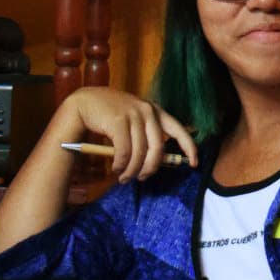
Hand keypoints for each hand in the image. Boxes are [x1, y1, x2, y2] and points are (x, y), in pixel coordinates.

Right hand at [64, 87, 197, 181]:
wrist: (84, 101)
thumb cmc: (110, 114)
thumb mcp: (134, 120)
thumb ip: (146, 135)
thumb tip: (155, 162)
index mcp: (155, 111)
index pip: (178, 130)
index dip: (189, 147)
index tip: (195, 163)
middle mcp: (148, 111)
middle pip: (158, 148)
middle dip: (151, 168)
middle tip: (142, 178)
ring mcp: (133, 115)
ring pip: (139, 152)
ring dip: (132, 170)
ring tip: (124, 178)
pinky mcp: (118, 121)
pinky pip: (124, 151)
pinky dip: (121, 164)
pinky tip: (116, 168)